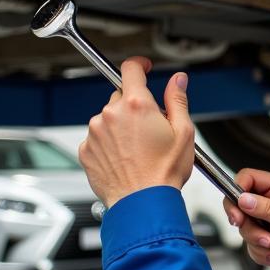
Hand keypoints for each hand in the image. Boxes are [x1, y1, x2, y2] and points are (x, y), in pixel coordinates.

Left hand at [79, 57, 193, 208]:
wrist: (142, 204)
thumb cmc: (163, 173)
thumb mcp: (184, 132)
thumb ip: (177, 100)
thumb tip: (177, 81)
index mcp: (136, 105)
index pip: (131, 69)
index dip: (139, 65)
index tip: (143, 67)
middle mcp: (111, 115)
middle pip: (121, 97)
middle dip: (135, 107)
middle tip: (150, 128)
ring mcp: (95, 132)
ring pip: (108, 118)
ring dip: (121, 126)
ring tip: (138, 149)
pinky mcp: (86, 150)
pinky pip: (97, 137)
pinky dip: (109, 143)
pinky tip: (125, 158)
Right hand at [224, 169, 269, 269]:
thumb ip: (266, 209)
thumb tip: (243, 199)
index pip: (247, 177)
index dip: (236, 191)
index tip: (237, 213)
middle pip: (240, 205)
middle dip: (249, 226)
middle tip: (264, 237)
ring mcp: (265, 216)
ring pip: (244, 227)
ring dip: (257, 242)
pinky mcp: (263, 231)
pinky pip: (249, 242)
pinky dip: (260, 252)